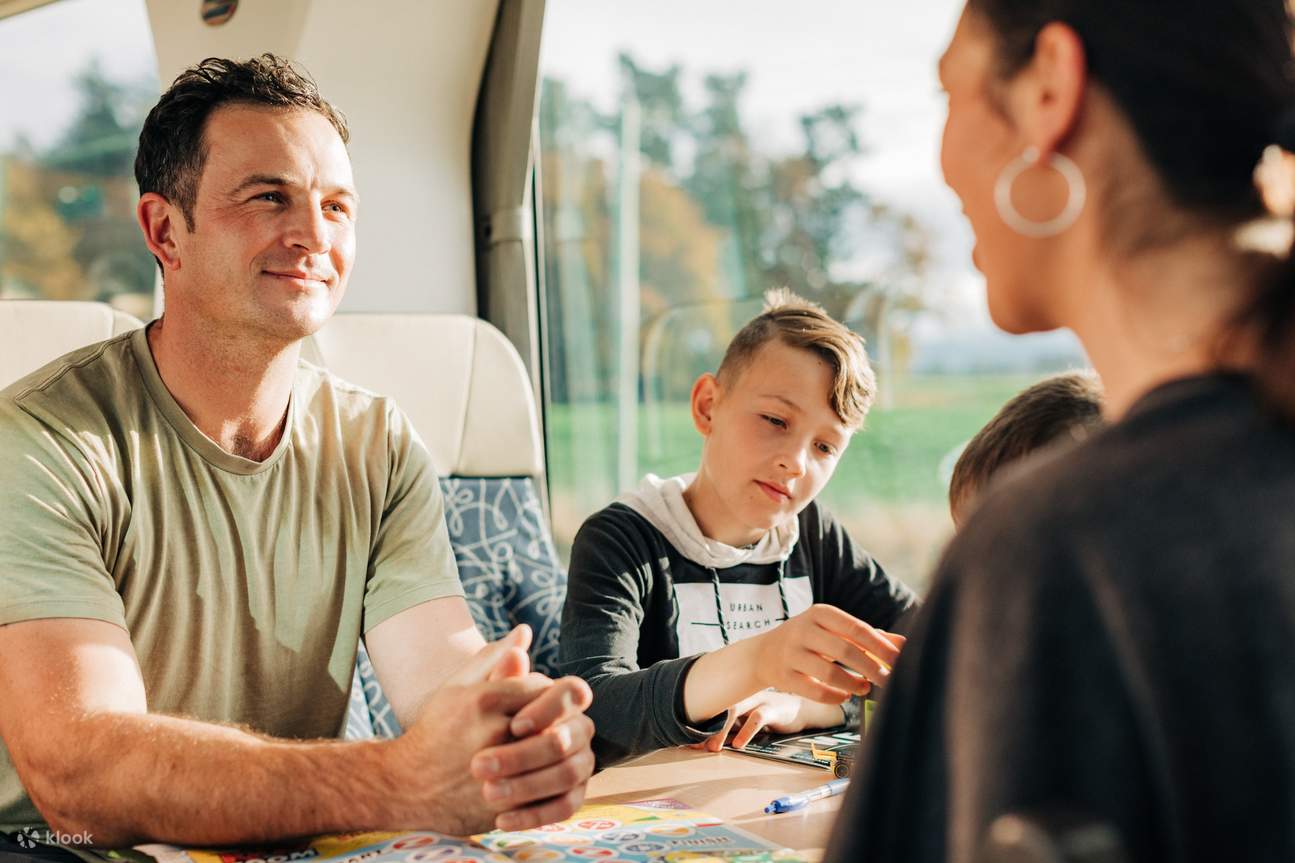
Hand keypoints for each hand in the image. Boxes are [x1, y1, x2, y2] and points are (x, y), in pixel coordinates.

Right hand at [387, 626, 595, 833]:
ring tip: (535, 747)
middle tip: (538, 724)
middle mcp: (494, 732)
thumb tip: (526, 630)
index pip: (542, 686)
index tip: (529, 701)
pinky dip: (549, 779)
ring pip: (554, 755)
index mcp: (484, 700)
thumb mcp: (458, 687)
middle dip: (550, 721)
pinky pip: (547, 788)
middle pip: (552, 719)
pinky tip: (534, 773)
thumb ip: (494, 658)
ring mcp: (501, 771)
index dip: (541, 693)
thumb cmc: (437, 729)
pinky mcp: (505, 802)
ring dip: (551, 750)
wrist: (408, 785)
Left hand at [697, 690, 844, 751]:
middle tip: (695, 745)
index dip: (697, 724)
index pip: (712, 707)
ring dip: (722, 730)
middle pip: (719, 706)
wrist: (801, 708)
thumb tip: (707, 744)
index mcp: (735, 695)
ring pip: (735, 710)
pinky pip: (757, 718)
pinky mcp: (773, 708)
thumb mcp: (746, 719)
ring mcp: (758, 699)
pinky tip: (739, 745)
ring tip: (714, 748)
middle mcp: (743, 693)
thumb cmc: (769, 713)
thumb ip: (731, 727)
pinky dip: (746, 732)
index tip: (685, 741)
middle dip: (705, 727)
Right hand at [751, 605, 903, 702]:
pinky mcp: (783, 676)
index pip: (856, 628)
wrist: (764, 653)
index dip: (880, 646)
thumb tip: (903, 644)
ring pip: (829, 672)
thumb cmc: (810, 640)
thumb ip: (867, 636)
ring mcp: (791, 653)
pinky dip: (835, 696)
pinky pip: (815, 691)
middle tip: (888, 680)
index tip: (900, 660)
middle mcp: (803, 630)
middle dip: (871, 667)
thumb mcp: (834, 630)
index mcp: (820, 613)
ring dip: (853, 683)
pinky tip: (845, 695)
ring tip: (865, 687)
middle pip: (844, 649)